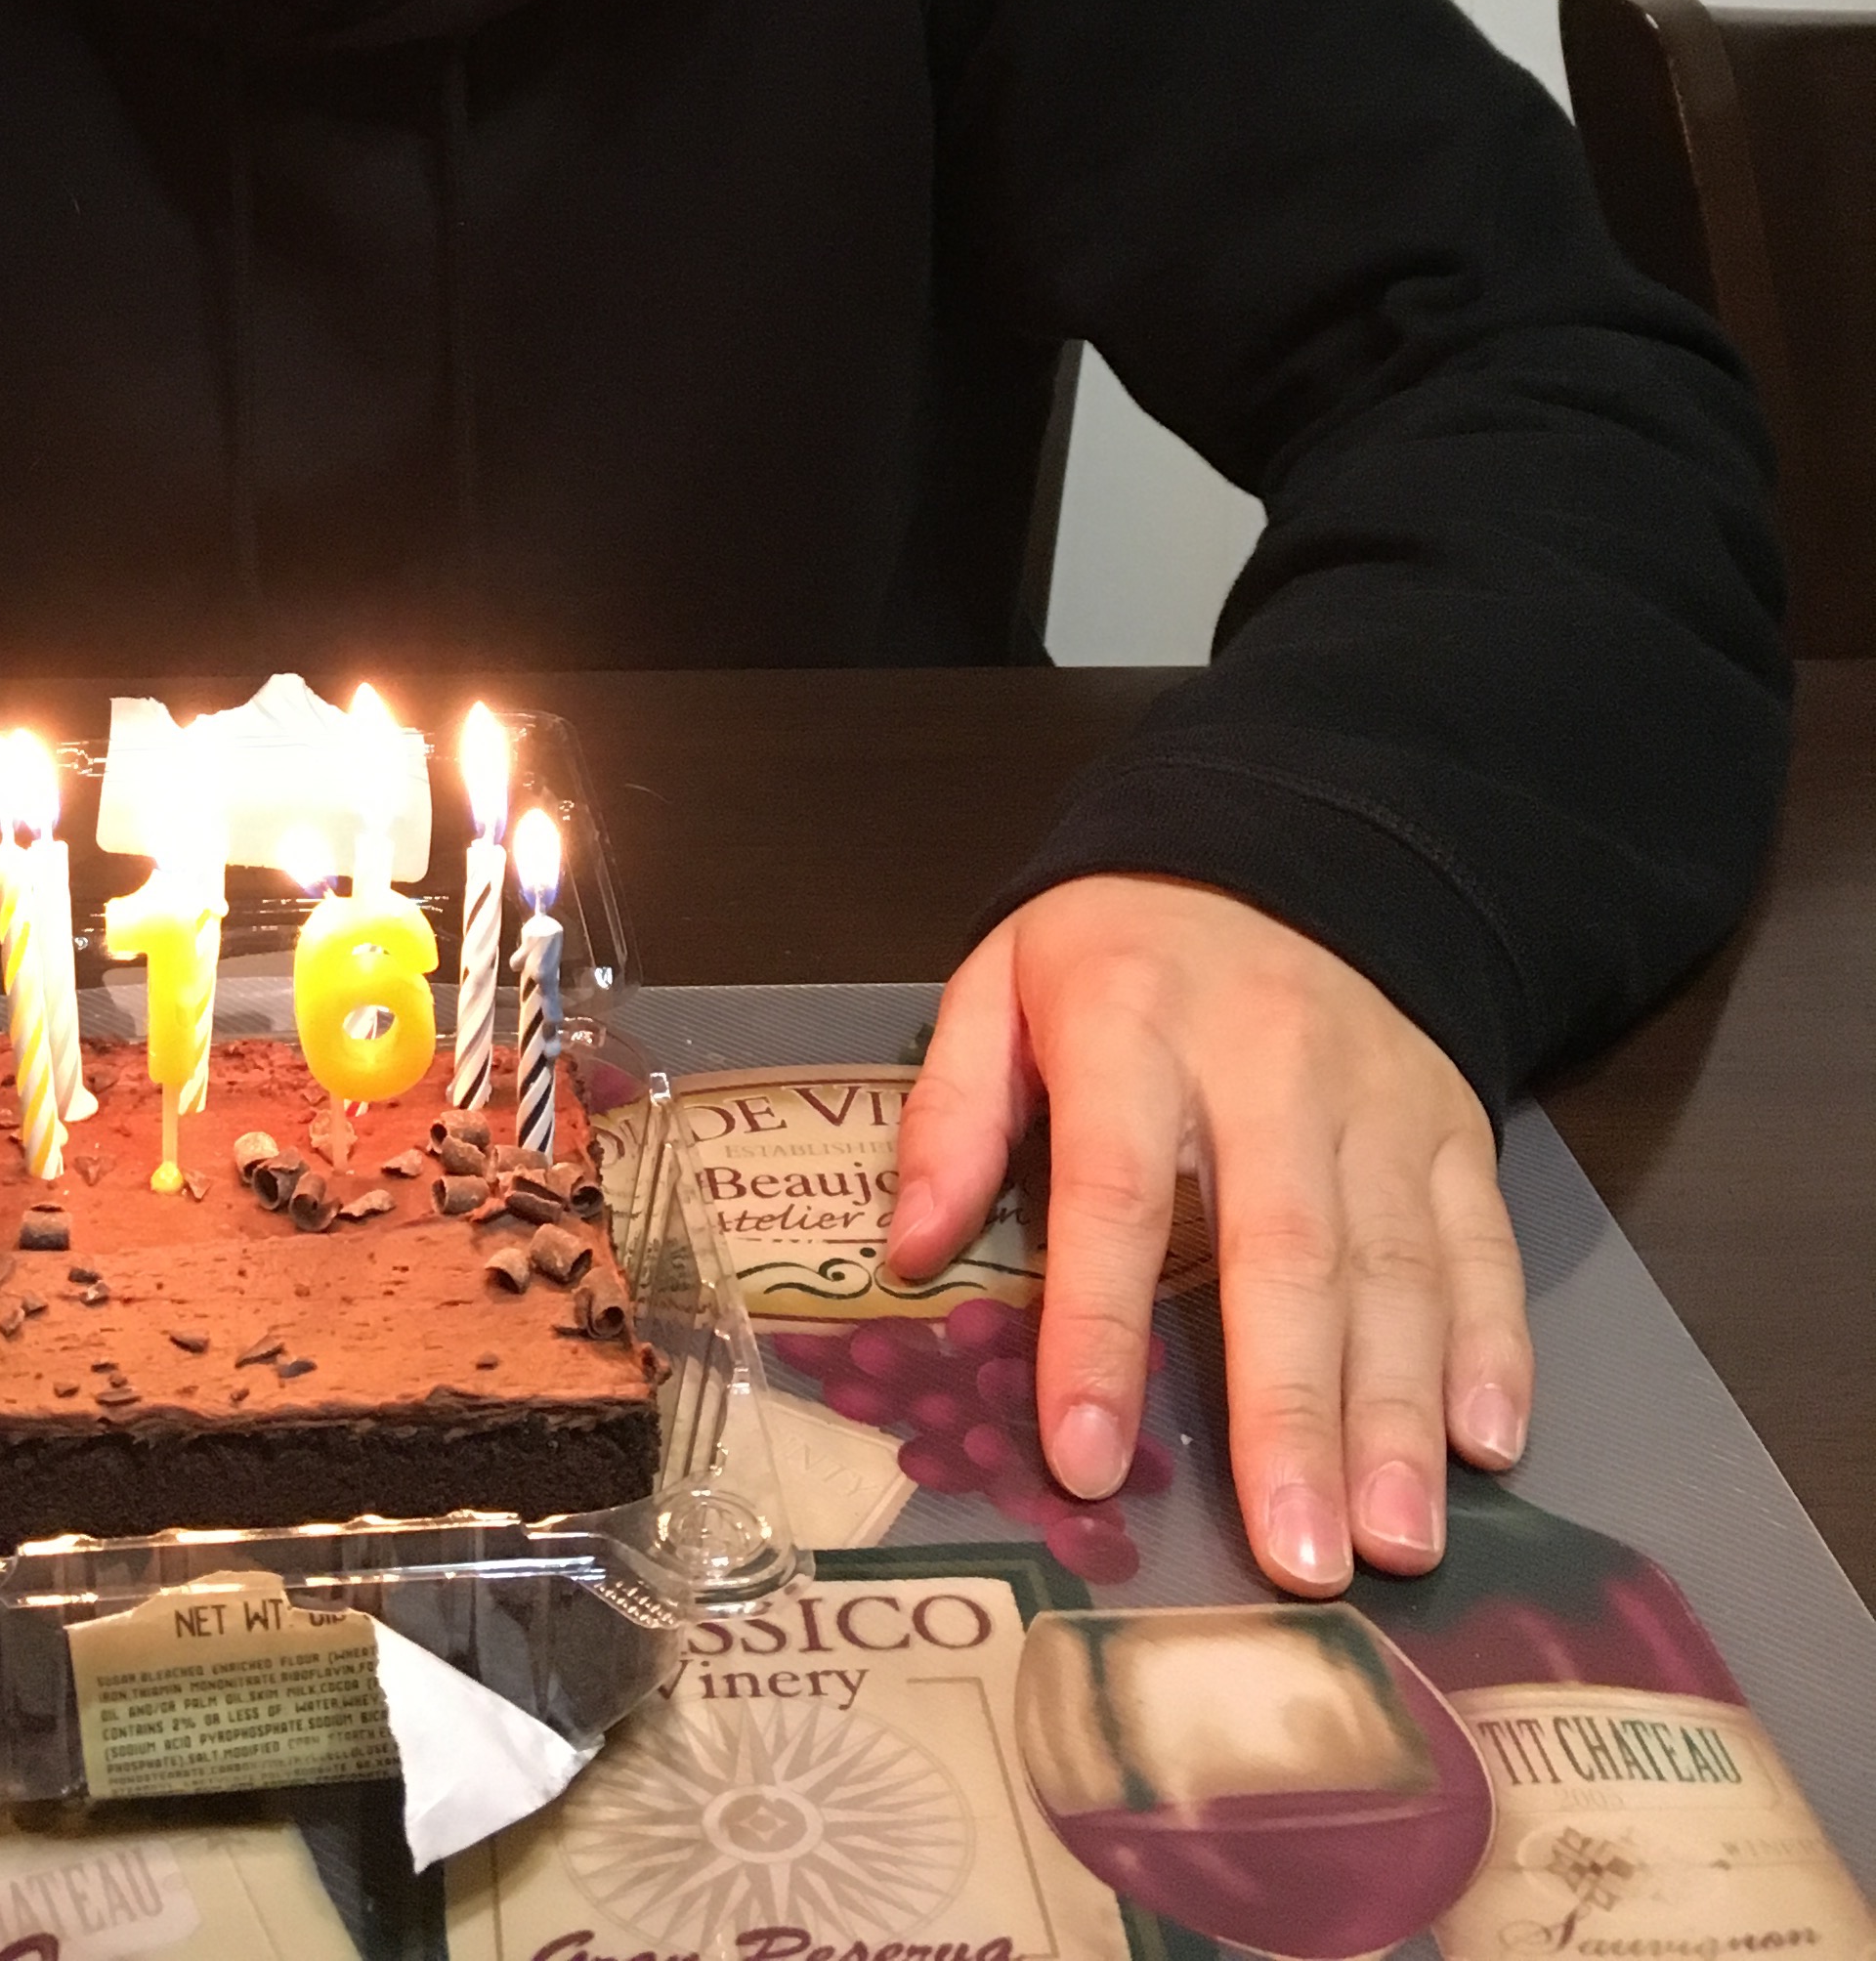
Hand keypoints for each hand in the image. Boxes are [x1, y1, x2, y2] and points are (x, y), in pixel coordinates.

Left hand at [887, 873, 1530, 1593]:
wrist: (1284, 846)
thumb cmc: (1122, 951)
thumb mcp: (1001, 985)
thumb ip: (951, 1113)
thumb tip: (910, 1253)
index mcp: (1131, 1024)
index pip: (1114, 1192)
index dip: (1097, 1329)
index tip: (1084, 1458)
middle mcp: (1268, 1062)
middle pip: (1283, 1250)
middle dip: (1289, 1412)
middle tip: (1295, 1558)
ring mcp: (1376, 1094)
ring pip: (1395, 1263)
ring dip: (1397, 1413)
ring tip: (1394, 1541)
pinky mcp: (1455, 1118)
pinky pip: (1481, 1237)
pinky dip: (1493, 1343)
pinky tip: (1488, 1443)